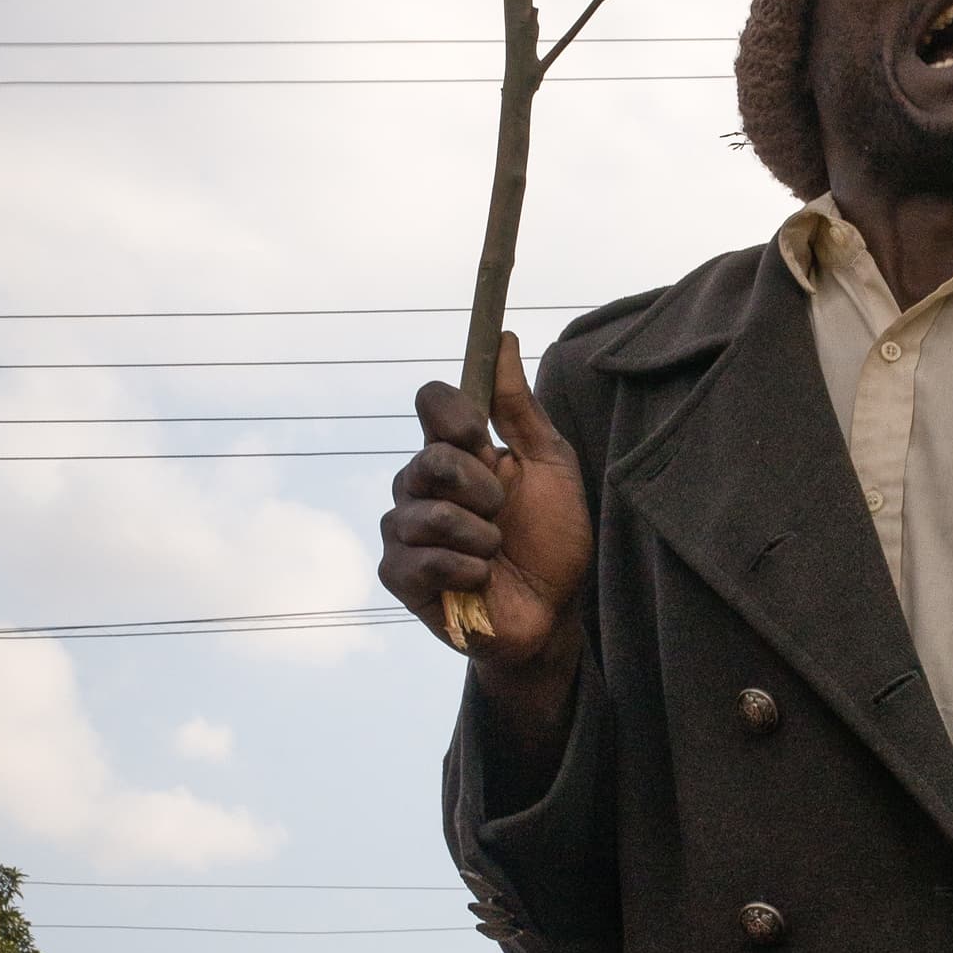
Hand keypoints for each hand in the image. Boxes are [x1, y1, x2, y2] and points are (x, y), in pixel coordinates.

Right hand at [379, 333, 590, 668]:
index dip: (456, 416)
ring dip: (481, 537)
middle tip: (502, 513)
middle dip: (482, 489)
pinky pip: (423, 559)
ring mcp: (405, 529)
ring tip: (497, 552)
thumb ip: (519, 407)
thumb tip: (505, 338)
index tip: (485, 439)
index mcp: (456, 451)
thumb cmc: (553, 538)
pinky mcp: (399, 574)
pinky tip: (481, 579)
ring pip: (429, 513)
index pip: (431, 401)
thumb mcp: (549, 464)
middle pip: (430, 457)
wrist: (553, 614)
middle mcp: (422, 484)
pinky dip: (467, 569)